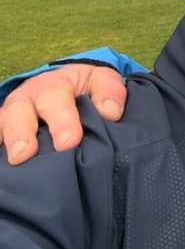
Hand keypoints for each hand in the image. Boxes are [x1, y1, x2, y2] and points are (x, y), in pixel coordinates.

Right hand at [0, 65, 126, 164]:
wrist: (69, 83)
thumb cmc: (86, 87)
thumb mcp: (102, 80)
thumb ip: (110, 92)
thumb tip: (110, 112)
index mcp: (54, 85)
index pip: (56, 100)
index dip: (62, 121)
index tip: (69, 141)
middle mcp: (28, 99)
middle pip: (19, 113)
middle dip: (21, 133)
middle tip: (25, 153)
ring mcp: (13, 115)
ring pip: (3, 124)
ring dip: (7, 141)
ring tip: (13, 160)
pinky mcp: (5, 129)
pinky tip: (5, 167)